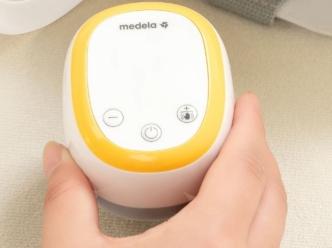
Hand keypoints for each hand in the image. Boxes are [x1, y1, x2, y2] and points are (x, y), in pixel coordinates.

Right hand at [41, 93, 286, 247]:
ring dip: (257, 187)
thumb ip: (67, 201)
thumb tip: (60, 162)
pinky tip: (214, 221)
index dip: (250, 128)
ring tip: (228, 167)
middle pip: (271, 193)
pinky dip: (248, 221)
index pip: (246, 169)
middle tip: (238, 128)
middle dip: (259, 152)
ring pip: (272, 226)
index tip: (247, 105)